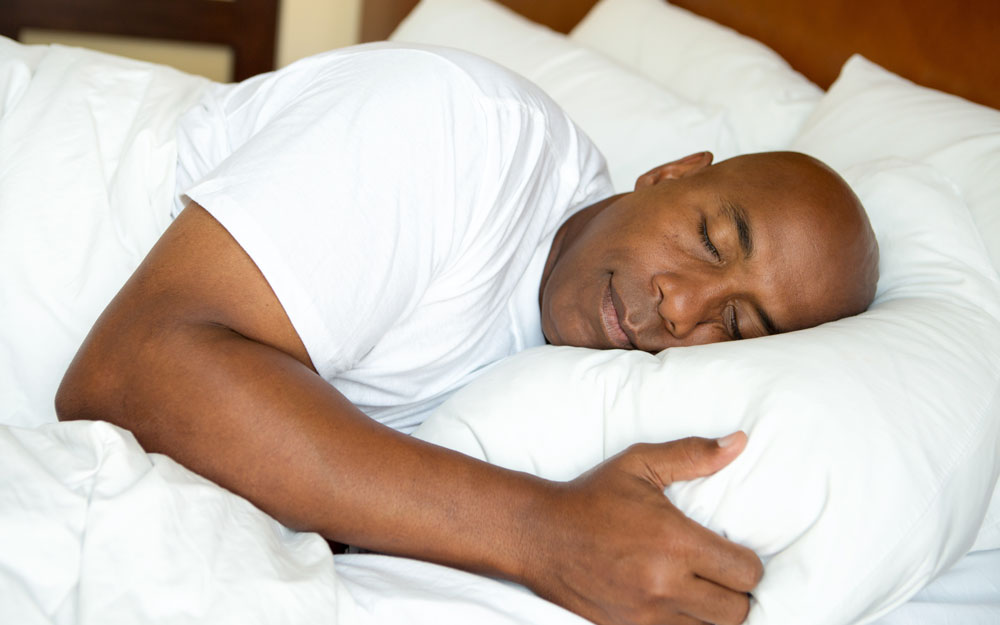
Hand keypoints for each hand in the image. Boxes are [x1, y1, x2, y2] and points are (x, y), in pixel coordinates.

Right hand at [520, 432, 760, 624]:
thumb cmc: (593, 496)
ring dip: (710, 611)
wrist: (538, 535)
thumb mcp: (640, 465)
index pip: (746, 572)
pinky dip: (682, 622)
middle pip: (736, 611)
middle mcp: (664, 583)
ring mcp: (646, 614)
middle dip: (736, 592)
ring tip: (699, 588)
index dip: (749, 563)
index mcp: (674, 541)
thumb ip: (693, 454)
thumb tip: (740, 440)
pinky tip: (674, 601)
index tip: (734, 552)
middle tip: (721, 573)